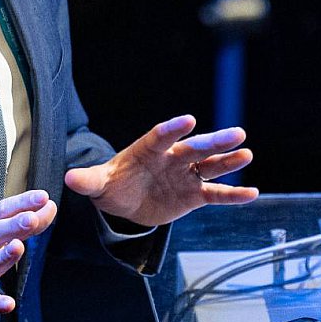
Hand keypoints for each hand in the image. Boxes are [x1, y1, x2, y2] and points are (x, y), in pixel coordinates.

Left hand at [63, 115, 257, 227]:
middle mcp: (172, 158)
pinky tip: (252, 192)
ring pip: (211, 167)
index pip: (161, 136)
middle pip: (195, 148)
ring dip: (229, 161)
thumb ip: (87, 180)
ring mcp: (185, 175)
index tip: (188, 120)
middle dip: (214, 142)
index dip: (173, 129)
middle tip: (236, 133)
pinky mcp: (193, 195)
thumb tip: (68, 179)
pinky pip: (216, 194)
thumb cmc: (111, 184)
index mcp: (148, 150)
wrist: (124, 200)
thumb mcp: (97, 183)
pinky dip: (233, 194)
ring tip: (246, 153)